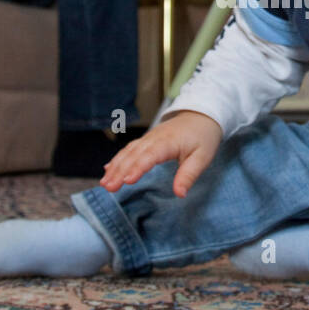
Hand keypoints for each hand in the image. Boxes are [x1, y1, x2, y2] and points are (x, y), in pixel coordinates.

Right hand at [99, 110, 222, 196]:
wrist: (202, 115)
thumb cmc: (203, 137)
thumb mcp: (202, 157)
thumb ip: (189, 175)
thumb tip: (180, 194)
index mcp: (168, 142)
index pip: (149, 156)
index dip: (138, 168)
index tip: (127, 181)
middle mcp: (154, 139)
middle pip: (133, 155)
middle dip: (119, 171)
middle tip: (108, 187)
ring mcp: (148, 138)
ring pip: (128, 152)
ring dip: (115, 167)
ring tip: (105, 183)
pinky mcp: (146, 140)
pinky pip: (129, 149)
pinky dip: (118, 159)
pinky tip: (108, 170)